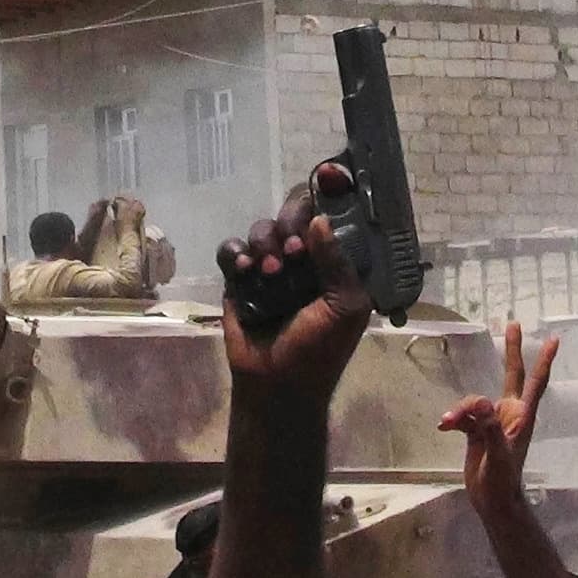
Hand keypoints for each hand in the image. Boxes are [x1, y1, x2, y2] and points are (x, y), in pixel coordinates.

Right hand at [217, 188, 370, 400]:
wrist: (276, 385)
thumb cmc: (319, 350)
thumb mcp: (346, 308)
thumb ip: (338, 262)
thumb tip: (320, 219)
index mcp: (332, 264)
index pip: (328, 218)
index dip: (324, 201)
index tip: (320, 192)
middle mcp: (301, 260)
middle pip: (290, 215)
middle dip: (289, 226)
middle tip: (293, 251)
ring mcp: (267, 268)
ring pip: (260, 229)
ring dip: (264, 243)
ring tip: (269, 271)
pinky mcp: (237, 281)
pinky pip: (231, 250)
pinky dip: (235, 253)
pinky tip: (244, 270)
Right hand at [439, 322, 559, 518]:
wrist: (492, 501)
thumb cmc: (503, 480)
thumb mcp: (498, 455)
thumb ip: (490, 427)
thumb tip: (481, 402)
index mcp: (521, 417)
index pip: (535, 383)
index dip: (544, 362)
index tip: (554, 340)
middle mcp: (508, 414)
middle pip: (511, 375)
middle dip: (511, 351)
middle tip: (513, 324)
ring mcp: (492, 422)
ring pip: (475, 401)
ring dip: (461, 409)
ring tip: (448, 423)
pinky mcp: (477, 432)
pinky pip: (463, 417)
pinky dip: (453, 420)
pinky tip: (444, 428)